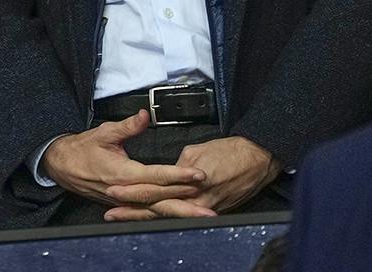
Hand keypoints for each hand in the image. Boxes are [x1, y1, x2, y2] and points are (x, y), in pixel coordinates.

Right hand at [38, 111, 206, 212]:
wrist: (62, 165)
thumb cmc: (81, 149)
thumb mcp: (103, 132)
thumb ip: (127, 126)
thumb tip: (144, 115)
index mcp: (121, 173)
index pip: (154, 175)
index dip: (177, 175)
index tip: (197, 174)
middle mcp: (124, 190)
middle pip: (160, 198)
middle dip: (186, 202)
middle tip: (208, 206)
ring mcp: (124, 199)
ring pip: (156, 207)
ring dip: (180, 211)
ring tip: (203, 214)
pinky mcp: (124, 203)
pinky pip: (148, 209)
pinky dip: (167, 212)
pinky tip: (183, 215)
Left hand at [102, 136, 279, 220]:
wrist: (258, 158)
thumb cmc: (231, 151)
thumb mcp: (198, 151)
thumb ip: (178, 163)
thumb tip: (168, 171)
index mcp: (189, 180)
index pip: (154, 189)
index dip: (133, 191)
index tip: (115, 192)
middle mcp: (195, 198)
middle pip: (158, 207)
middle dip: (134, 211)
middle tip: (113, 213)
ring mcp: (204, 206)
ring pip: (170, 214)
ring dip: (146, 216)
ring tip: (124, 218)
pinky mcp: (213, 209)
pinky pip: (186, 216)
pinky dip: (169, 218)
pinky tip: (154, 220)